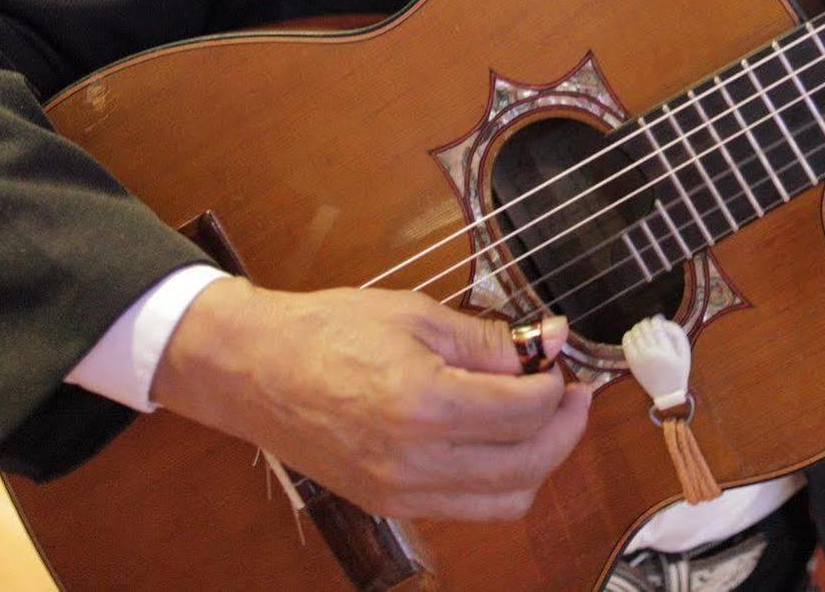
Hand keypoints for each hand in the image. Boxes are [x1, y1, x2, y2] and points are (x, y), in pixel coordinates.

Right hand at [152, 280, 589, 519]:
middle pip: (527, 466)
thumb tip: (551, 341)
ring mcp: (400, 492)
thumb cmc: (328, 331)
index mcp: (424, 405)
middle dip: (563, 430)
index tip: (560, 360)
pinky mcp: (388, 504)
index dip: (556, 385)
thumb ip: (490, 339)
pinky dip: (499, 482)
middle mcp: (415, 461)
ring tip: (540, 420)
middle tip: (571, 395)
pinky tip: (498, 441)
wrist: (254, 369)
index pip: (525, 411)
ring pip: (505, 501)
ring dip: (538, 463)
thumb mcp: (417, 316)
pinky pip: (468, 508)